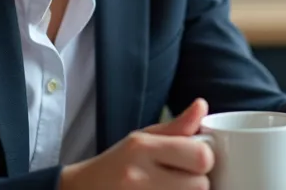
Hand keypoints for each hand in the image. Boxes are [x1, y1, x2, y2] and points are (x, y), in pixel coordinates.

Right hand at [60, 99, 214, 189]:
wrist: (82, 189)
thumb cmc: (118, 163)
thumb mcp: (143, 138)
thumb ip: (177, 126)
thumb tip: (202, 105)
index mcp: (143, 148)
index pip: (201, 157)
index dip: (204, 159)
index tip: (194, 160)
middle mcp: (137, 176)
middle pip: (200, 185)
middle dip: (196, 182)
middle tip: (179, 178)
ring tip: (170, 187)